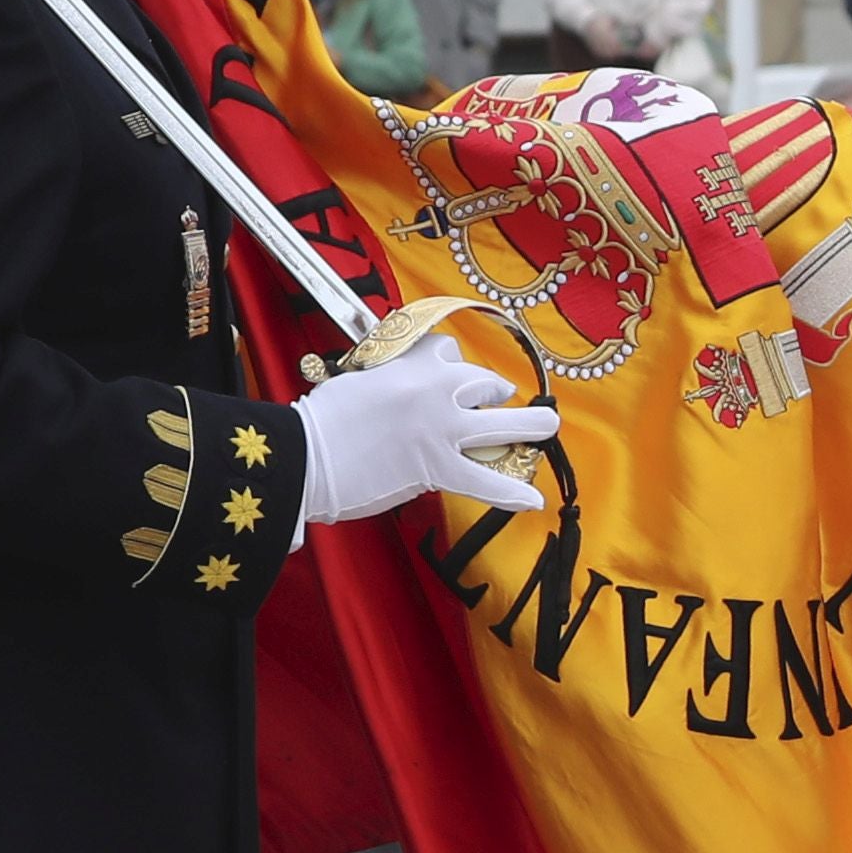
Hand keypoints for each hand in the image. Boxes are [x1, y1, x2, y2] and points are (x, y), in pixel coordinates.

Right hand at [294, 337, 556, 523]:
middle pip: (486, 382)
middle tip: (497, 400)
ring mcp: (443, 429)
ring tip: (546, 428)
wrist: (305, 455)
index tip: (450, 375)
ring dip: (532, 426)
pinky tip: (532, 502)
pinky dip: (511, 494)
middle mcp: (436, 390)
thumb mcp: (357, 380)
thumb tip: (400, 394)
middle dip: (494, 392)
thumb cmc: (320, 420)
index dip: (453, 365)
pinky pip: (487, 482)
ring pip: (504, 424)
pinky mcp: (439, 467)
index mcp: (411, 363)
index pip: (448, 350)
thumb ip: (388, 381)